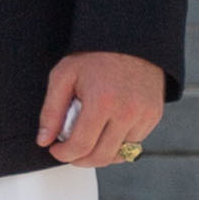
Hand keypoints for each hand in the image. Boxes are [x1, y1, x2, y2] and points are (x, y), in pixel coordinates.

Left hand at [41, 49, 169, 171]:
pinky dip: (118, 144)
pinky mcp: (154, 115)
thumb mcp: (63, 76)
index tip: (56, 150)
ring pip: (120, 154)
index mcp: (102, 102)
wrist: (130, 39)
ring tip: (87, 140)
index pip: (81, 146)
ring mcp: (144, 115)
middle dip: (80, 160)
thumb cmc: (94, 56)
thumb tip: (44, 140)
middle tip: (69, 152)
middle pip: (101, 156)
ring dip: (101, 154)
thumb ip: (51, 111)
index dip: (63, 154)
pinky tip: (106, 131)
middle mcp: (127, 112)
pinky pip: (135, 143)